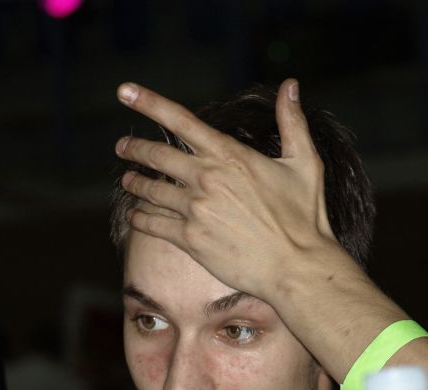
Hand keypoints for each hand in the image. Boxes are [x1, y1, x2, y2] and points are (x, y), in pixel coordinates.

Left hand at [113, 79, 346, 301]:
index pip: (181, 121)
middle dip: (134, 148)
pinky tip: (136, 216)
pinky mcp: (191, 240)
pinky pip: (154, 224)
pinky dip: (141, 218)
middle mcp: (208, 178)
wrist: (297, 266)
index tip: (125, 92)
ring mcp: (196, 210)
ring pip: (151, 190)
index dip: (149, 103)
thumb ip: (293, 122)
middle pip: (157, 154)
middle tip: (122, 147)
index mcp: (230, 155)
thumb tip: (290, 85)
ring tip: (128, 182)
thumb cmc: (305, 217)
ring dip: (135, 184)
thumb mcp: (305, 163)